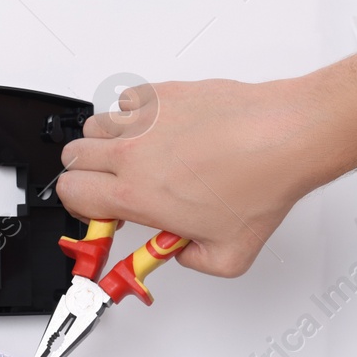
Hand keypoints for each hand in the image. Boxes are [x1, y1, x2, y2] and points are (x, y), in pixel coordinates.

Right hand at [56, 78, 322, 277]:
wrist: (285, 137)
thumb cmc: (260, 184)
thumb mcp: (229, 256)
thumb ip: (194, 262)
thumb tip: (184, 253)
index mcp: (136, 194)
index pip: (72, 194)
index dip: (82, 207)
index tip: (105, 214)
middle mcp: (133, 152)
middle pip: (72, 157)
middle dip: (87, 176)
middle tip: (116, 186)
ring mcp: (146, 119)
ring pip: (95, 125)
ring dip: (105, 144)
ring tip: (137, 157)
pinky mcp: (164, 93)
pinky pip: (127, 99)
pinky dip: (133, 114)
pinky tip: (159, 129)